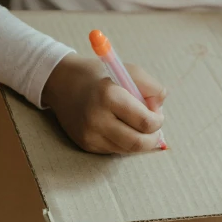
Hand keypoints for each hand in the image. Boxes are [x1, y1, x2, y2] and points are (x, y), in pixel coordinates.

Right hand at [42, 54, 166, 153]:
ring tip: (135, 124)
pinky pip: (114, 150)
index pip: (145, 122)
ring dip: (138, 140)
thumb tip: (159, 110)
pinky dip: (123, 142)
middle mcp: (97, 118)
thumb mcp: (128, 71)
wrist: (62, 84)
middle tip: (153, 129)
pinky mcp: (86, 144)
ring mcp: (90, 134)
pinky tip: (119, 128)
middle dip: (152, 138)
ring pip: (128, 150)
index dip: (158, 120)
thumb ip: (151, 88)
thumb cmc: (100, 76)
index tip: (156, 113)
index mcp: (109, 96)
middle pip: (138, 143)